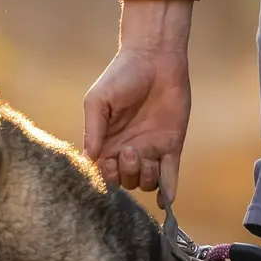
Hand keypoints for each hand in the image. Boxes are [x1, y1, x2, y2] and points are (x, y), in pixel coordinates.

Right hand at [83, 0, 193, 198]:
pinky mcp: (171, 146)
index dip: (106, 176)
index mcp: (107, 143)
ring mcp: (150, 150)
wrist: (155, 58)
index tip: (108, 163)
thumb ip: (92, 130)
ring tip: (144, 155)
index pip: (104, 174)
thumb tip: (89, 160)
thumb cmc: (120, 75)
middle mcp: (127, 151)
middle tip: (129, 150)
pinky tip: (167, 202)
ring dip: (145, 177)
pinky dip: (168, 192)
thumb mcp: (98, 100)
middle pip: (126, 182)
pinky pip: (170, 177)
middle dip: (126, 174)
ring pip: (146, 183)